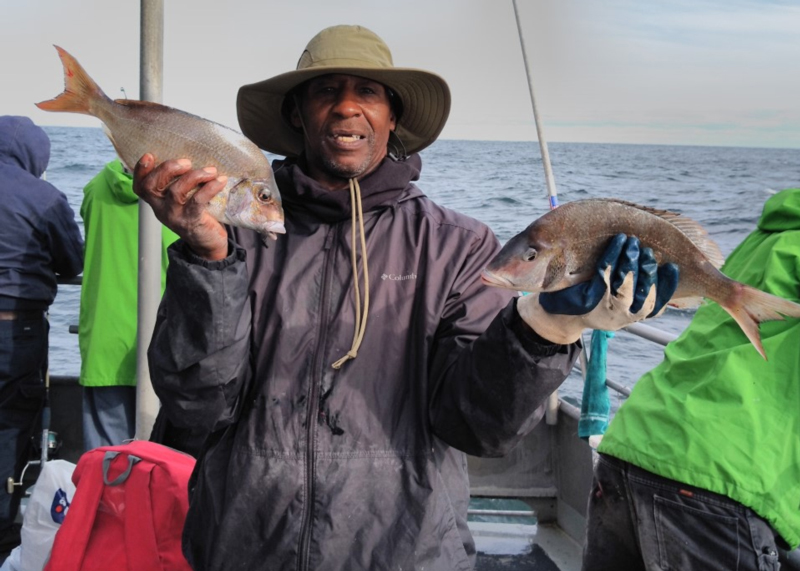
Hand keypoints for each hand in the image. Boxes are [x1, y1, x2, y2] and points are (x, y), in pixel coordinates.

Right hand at [133, 154, 228, 260]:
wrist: (208, 243)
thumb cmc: (196, 214)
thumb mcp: (182, 200)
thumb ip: (179, 183)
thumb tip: (193, 154)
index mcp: (156, 202)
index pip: (139, 187)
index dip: (140, 171)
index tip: (149, 155)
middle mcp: (161, 209)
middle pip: (152, 186)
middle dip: (167, 169)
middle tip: (186, 162)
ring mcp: (175, 216)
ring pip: (176, 192)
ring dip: (194, 176)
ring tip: (210, 170)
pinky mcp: (191, 222)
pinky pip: (197, 201)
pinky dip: (209, 188)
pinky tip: (220, 180)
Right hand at [517, 234, 678, 343]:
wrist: (567, 319)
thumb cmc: (562, 295)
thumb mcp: (557, 282)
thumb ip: (564, 267)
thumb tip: (557, 240)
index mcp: (590, 305)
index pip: (605, 279)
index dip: (614, 257)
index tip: (619, 239)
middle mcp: (611, 314)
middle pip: (628, 289)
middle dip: (632, 263)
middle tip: (634, 242)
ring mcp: (628, 318)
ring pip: (646, 299)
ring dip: (650, 274)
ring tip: (648, 252)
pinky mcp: (639, 316)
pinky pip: (658, 305)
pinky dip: (666, 287)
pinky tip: (671, 268)